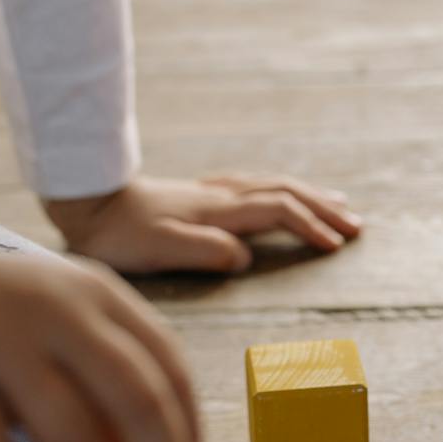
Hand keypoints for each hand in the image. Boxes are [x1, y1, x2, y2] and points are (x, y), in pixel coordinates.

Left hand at [44, 174, 361, 274]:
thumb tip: (246, 256)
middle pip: (286, 192)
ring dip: (310, 195)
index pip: (279, 212)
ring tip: (338, 204)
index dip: (312, 228)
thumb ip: (207, 251)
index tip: (337, 247)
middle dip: (325, 208)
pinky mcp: (200, 194)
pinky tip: (283, 194)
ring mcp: (211, 192)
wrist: (85, 201)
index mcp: (219, 212)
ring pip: (273, 185)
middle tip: (357, 225)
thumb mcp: (160, 249)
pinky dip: (283, 190)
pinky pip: (256, 185)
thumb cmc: (118, 234)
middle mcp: (221, 196)